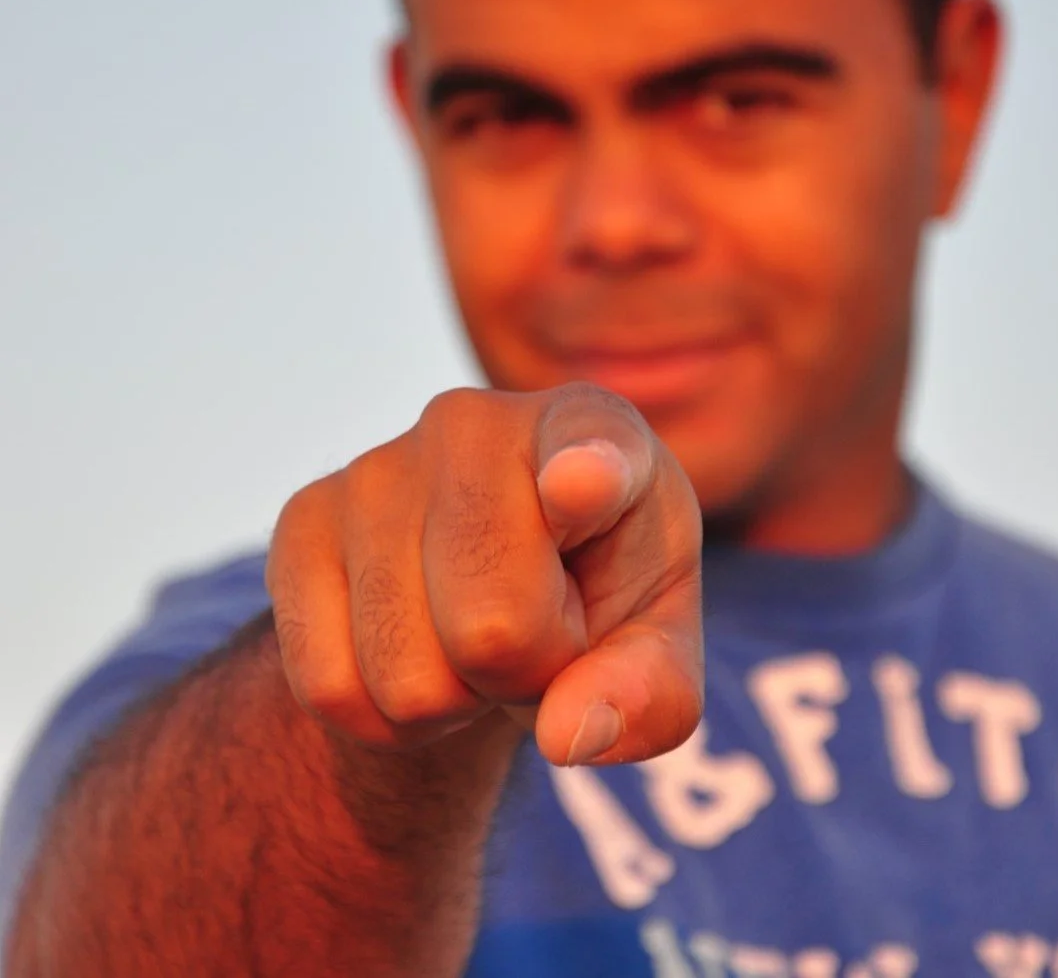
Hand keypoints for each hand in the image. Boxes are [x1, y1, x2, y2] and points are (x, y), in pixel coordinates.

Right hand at [266, 383, 703, 766]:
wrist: (488, 572)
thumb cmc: (591, 591)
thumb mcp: (653, 642)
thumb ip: (650, 693)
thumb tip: (571, 733)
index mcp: (591, 431)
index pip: (588, 444)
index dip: (587, 471)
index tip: (581, 484)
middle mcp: (474, 425)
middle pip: (494, 627)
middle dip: (524, 676)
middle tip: (535, 639)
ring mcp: (377, 466)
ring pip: (404, 676)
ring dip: (452, 701)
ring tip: (472, 641)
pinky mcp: (302, 519)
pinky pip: (327, 686)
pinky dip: (380, 718)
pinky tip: (413, 656)